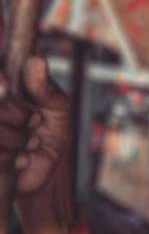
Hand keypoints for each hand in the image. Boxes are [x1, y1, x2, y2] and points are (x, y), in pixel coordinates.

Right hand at [0, 57, 73, 233]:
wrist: (51, 171)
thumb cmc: (52, 133)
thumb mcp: (59, 107)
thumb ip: (46, 87)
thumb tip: (36, 61)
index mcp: (3, 91)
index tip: (7, 90)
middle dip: (16, 114)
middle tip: (34, 122)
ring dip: (17, 138)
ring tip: (32, 143)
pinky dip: (13, 158)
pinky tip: (23, 159)